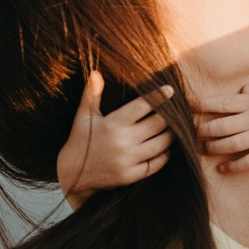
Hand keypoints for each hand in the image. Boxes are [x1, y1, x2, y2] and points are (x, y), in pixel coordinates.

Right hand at [57, 72, 173, 207]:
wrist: (72, 175)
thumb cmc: (80, 140)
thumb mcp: (83, 117)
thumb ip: (91, 95)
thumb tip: (96, 73)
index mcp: (113, 123)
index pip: (143, 105)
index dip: (159, 97)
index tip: (170, 90)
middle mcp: (123, 141)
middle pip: (158, 124)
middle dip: (170, 115)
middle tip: (176, 110)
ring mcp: (128, 160)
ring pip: (162, 143)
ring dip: (171, 134)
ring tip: (174, 127)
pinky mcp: (131, 176)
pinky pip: (157, 163)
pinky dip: (165, 154)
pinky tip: (166, 147)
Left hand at [196, 85, 248, 171]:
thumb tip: (238, 89)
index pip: (221, 102)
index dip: (201, 104)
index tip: (187, 106)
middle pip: (221, 125)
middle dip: (202, 130)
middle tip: (189, 133)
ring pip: (230, 144)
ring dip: (213, 148)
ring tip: (201, 149)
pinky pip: (248, 161)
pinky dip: (233, 166)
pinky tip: (222, 168)